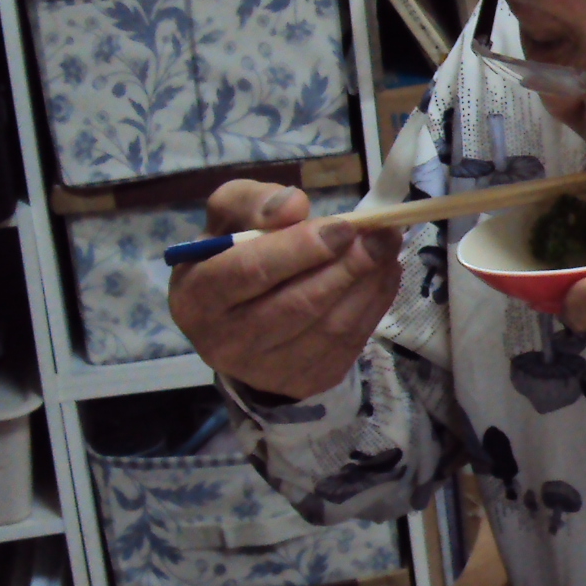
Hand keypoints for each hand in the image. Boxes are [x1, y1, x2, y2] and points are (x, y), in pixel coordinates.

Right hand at [167, 182, 402, 401]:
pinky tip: (384, 275)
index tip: (344, 227)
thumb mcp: (228, 217)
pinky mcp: (301, 383)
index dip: (301, 248)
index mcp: (197, 297)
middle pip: (298, 304)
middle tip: (382, 236)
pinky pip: (348, 344)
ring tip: (388, 249)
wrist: (233, 320)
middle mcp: (225, 342)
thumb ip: (253, 202)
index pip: (252, 270)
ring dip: (368, 285)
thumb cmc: (231, 256)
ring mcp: (264, 370)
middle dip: (348, 267)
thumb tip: (294, 206)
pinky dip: (374, 306)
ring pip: (330, 327)